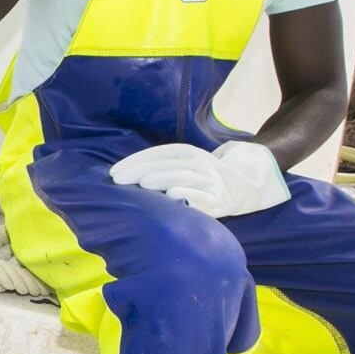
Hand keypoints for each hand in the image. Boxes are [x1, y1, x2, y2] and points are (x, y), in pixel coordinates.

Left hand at [109, 141, 289, 217]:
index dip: (135, 162)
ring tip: (143, 184)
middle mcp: (199, 164)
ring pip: (184, 178)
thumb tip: (119, 176)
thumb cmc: (198, 179)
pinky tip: (171, 197)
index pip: (158, 154)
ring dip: (162, 179)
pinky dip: (187, 196)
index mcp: (187, 153)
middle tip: (120, 180)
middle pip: (167, 165)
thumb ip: (156, 167)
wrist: (241, 188)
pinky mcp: (218, 201)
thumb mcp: (181, 165)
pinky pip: (202, 198)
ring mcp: (209, 182)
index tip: (113, 173)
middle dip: (141, 171)